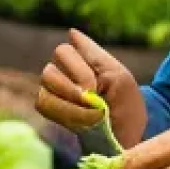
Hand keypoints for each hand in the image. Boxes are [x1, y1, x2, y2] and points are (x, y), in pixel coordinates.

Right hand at [35, 29, 147, 146]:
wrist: (127, 137)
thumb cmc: (125, 104)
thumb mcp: (117, 76)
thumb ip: (93, 53)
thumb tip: (71, 31)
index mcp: (81, 59)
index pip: (63, 51)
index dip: (80, 71)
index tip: (97, 86)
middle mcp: (63, 70)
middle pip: (50, 69)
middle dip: (74, 88)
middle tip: (94, 102)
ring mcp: (53, 89)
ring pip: (45, 85)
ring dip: (70, 103)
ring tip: (90, 114)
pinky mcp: (49, 108)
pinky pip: (43, 103)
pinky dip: (65, 114)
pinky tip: (82, 122)